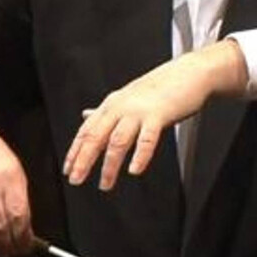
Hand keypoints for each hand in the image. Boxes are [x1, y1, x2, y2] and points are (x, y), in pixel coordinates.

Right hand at [0, 121, 33, 256]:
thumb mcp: (11, 165)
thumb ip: (18, 193)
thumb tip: (25, 224)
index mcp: (10, 175)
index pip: (20, 213)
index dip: (24, 235)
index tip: (27, 245)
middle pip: (2, 225)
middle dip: (10, 245)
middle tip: (14, 253)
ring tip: (1, 254)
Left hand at [63, 40, 246, 190]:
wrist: (188, 72)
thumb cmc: (160, 88)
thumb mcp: (127, 97)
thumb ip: (106, 110)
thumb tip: (85, 115)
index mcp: (112, 104)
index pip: (87, 129)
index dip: (75, 150)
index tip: (68, 169)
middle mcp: (122, 106)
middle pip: (96, 135)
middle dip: (83, 159)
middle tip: (76, 180)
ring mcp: (139, 110)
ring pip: (118, 140)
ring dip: (110, 165)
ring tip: (105, 184)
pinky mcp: (159, 114)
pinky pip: (147, 138)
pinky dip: (140, 156)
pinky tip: (135, 170)